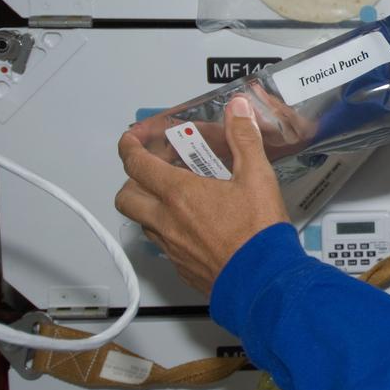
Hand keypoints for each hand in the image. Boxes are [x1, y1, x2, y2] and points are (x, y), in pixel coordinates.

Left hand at [115, 96, 289, 294]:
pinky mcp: (180, 266)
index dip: (130, 146)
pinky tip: (193, 225)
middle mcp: (166, 220)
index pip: (136, 163)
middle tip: (154, 169)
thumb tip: (236, 110)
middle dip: (133, 179)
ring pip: (142, 221)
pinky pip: (162, 244)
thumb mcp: (257, 176)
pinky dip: (167, 230)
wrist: (262, 279)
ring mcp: (171, 246)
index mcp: (179, 193)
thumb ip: (244, 139)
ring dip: (149, 205)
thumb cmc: (257, 232)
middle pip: (126, 196)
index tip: (133, 139)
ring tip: (175, 196)